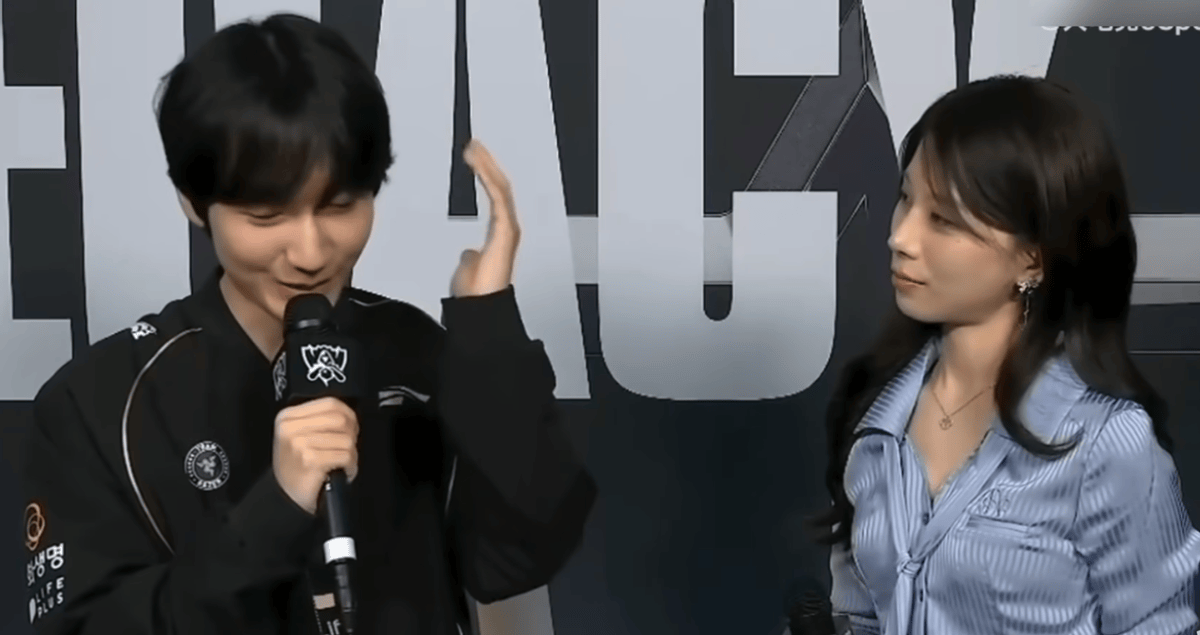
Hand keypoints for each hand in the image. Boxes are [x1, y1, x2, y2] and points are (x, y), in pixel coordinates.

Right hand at [273, 397, 359, 514]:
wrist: (285, 497)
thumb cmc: (296, 467)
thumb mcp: (298, 436)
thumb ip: (318, 419)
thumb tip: (348, 413)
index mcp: (288, 417)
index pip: (330, 403)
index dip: (348, 415)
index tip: (350, 428)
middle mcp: (291, 428)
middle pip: (341, 419)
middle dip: (351, 434)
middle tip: (347, 448)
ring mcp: (300, 444)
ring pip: (346, 438)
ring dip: (351, 454)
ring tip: (342, 462)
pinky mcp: (311, 460)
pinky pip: (346, 455)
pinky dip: (351, 465)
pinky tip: (342, 471)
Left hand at [451, 139, 520, 296]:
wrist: (482, 306)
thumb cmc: (477, 293)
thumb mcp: (469, 268)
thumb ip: (470, 257)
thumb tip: (468, 253)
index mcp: (500, 233)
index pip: (494, 195)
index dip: (485, 175)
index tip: (473, 158)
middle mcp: (508, 226)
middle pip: (500, 186)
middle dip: (487, 164)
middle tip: (474, 144)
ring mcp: (509, 226)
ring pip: (500, 187)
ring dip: (487, 165)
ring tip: (474, 148)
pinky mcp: (507, 228)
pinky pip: (498, 196)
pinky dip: (488, 178)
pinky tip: (478, 163)